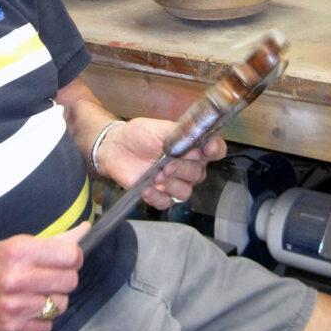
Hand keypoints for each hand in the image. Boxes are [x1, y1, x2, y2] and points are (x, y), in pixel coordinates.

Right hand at [0, 222, 89, 330]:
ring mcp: (15, 306)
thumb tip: (85, 230)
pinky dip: (41, 320)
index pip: (71, 255)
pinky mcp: (12, 328)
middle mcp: (17, 278)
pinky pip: (47, 327)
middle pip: (70, 281)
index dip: (73, 257)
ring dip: (52, 300)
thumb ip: (53, 241)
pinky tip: (27, 309)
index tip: (66, 259)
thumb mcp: (16, 244)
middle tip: (49, 277)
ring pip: (60, 305)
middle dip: (64, 279)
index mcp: (19, 251)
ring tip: (35, 294)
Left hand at [97, 117, 225, 209]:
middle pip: (198, 174)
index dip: (215, 150)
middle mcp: (187, 167)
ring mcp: (173, 182)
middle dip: (183, 169)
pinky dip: (156, 197)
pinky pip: (165, 203)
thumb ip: (177, 133)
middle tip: (167, 165)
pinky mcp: (158, 195)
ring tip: (155, 175)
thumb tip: (192, 139)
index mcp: (192, 147)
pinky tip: (146, 189)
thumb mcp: (158, 127)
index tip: (207, 148)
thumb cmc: (139, 134)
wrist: (115, 147)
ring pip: (185, 191)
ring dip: (171, 184)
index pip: (214, 150)